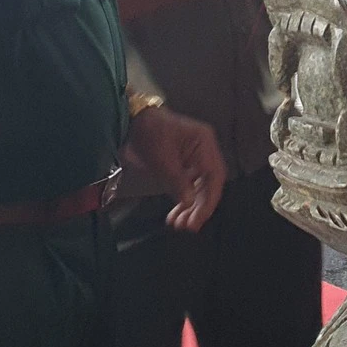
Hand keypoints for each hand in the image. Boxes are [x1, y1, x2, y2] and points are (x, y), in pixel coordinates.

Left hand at [123, 105, 224, 232]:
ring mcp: (195, 157)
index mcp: (204, 143)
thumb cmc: (148, 133)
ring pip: (200, 187)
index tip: (197, 219)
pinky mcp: (184, 164)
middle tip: (186, 226)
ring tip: (178, 224)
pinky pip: (189, 185)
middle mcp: (205, 150)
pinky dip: (183, 200)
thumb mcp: (162, 159)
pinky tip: (174, 214)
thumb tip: (189, 203)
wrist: (131, 120)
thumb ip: (177, 181)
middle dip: (199, 207)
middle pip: (210, 184)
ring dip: (191, 206)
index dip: (208, 200)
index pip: (215, 177)